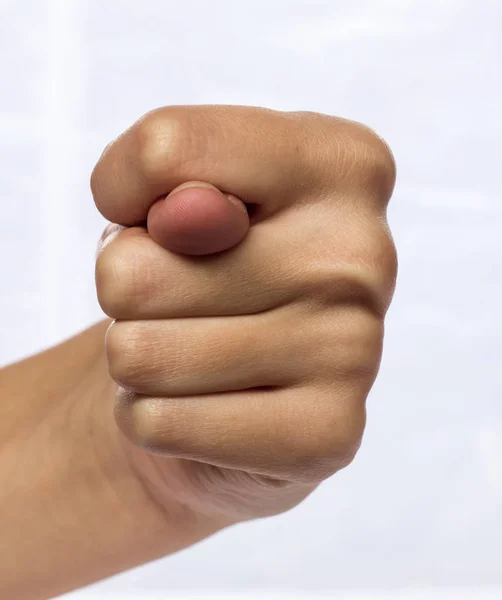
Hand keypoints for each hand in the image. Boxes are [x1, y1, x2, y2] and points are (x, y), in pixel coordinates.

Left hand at [92, 105, 396, 521]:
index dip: (122, 191)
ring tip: (192, 348)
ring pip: (140, 355)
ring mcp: (356, 350)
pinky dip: (154, 417)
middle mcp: (364, 254)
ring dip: (140, 357)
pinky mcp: (328, 435)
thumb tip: (186, 213)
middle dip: (128, 291)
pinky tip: (207, 402)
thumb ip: (169, 167)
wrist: (239, 369)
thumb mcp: (179, 189)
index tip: (158, 217)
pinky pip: (161, 424)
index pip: (165, 147)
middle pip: (134, 271)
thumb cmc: (204, 264)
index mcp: (342, 164)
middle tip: (181, 298)